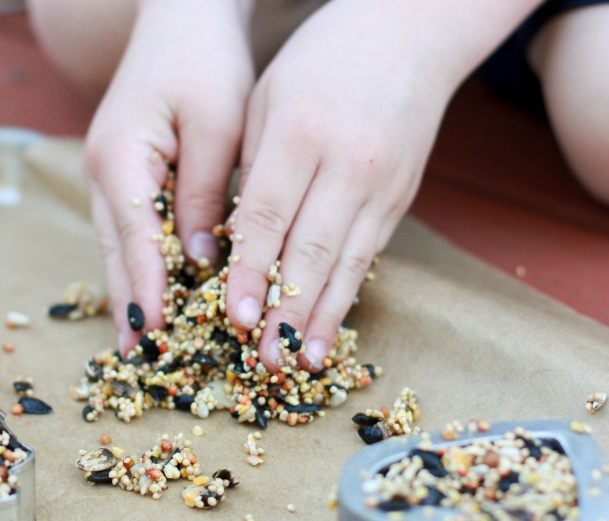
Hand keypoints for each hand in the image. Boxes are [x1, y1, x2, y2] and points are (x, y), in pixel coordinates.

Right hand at [85, 1, 253, 351]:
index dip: (148, 287)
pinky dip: (141, 263)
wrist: (181, 19)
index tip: (156, 332)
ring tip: (143, 337)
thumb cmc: (204, 62)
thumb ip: (206, 194)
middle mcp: (103, 171)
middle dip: (129, 303)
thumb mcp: (216, 125)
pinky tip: (154, 290)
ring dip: (132, 289)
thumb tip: (200, 259)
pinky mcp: (124, 175)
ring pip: (119, 244)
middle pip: (116, 249)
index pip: (135, 236)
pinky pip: (130, 229)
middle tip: (140, 355)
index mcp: (121, 156)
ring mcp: (107, 174)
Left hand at [225, 1, 456, 369]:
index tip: (234, 319)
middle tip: (266, 361)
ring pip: (346, 262)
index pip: (268, 219)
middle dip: (286, 313)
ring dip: (322, 318)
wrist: (410, 33)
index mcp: (299, 135)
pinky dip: (348, 291)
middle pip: (310, 252)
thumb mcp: (268, 98)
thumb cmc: (321, 59)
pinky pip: (369, 252)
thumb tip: (238, 240)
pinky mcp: (401, 196)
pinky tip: (333, 323)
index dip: (250, 275)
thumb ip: (253, 168)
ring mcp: (382, 184)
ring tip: (304, 362)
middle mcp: (346, 165)